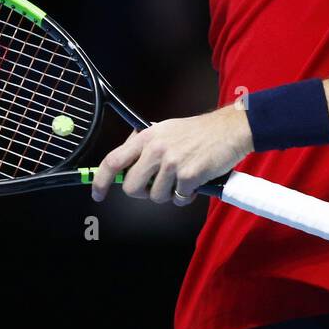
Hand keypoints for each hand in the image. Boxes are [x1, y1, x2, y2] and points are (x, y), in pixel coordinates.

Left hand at [91, 105, 253, 204]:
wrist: (230, 129)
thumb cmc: (199, 132)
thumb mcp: (166, 129)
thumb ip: (145, 145)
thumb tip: (126, 163)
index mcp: (147, 137)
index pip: (113, 161)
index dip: (101, 181)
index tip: (98, 193)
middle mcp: (156, 149)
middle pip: (132, 187)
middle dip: (143, 193)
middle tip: (156, 187)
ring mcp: (172, 163)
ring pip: (156, 197)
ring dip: (169, 195)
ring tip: (181, 180)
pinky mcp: (189, 175)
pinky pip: (179, 199)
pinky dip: (186, 196)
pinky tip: (195, 183)